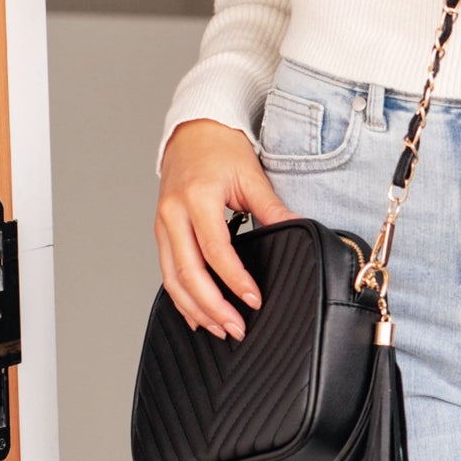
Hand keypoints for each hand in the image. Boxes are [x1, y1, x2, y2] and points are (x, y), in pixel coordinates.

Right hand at [155, 120, 292, 338]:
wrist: (192, 131)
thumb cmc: (221, 149)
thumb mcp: (251, 175)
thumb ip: (272, 208)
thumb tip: (300, 228)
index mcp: (197, 197)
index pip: (215, 249)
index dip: (234, 279)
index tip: (253, 300)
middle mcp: (173, 213)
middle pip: (187, 272)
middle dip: (212, 306)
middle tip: (236, 328)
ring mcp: (162, 224)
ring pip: (172, 278)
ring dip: (195, 309)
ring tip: (219, 329)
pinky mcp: (161, 232)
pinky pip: (167, 271)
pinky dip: (181, 297)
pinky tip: (196, 316)